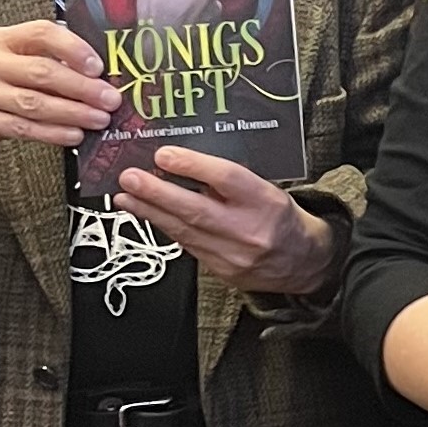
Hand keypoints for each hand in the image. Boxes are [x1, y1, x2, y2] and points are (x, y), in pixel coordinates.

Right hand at [0, 20, 118, 185]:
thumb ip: (45, 65)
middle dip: (82, 87)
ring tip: (99, 120)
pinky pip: (23, 126)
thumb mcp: (10, 69)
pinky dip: (53, 132)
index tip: (99, 66)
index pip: (41, 33)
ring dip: (73, 112)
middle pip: (42, 71)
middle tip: (110, 100)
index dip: (73, 48)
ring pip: (35, 102)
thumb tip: (99, 77)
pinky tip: (74, 135)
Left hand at [114, 147, 338, 294]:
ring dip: (150, 212)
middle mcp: (250, 229)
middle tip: (129, 177)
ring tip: (125, 196)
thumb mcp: (266, 189)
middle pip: (196, 209)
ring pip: (184, 231)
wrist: (303, 261)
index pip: (226, 179)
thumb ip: (230, 181)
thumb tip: (184, 163)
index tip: (164, 155)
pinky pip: (187, 246)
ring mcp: (234, 254)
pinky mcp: (222, 271)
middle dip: (156, 193)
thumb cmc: (281, 217)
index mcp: (266, 201)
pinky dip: (164, 228)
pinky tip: (146, 215)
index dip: (192, 166)